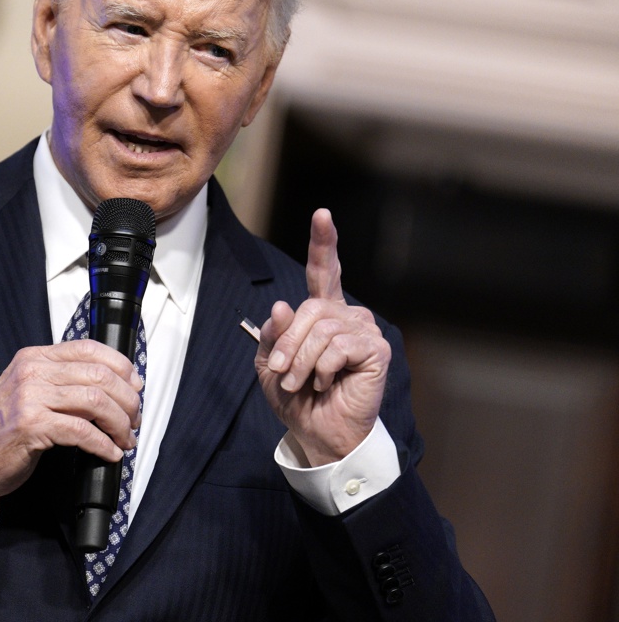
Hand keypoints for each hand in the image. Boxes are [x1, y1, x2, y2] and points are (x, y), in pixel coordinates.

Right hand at [0, 340, 141, 509]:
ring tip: (125, 438)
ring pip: (95, 401)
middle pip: (98, 375)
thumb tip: (109, 385)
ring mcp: (30, 398)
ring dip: (119, 423)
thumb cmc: (1, 429)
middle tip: (134, 419)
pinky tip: (110, 452)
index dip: (120, 366)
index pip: (88, 348)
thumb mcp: (27, 391)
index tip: (134, 385)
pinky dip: (103, 444)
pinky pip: (82, 431)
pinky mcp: (32, 426)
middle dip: (127, 400)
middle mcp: (32, 372)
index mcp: (33, 358)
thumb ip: (59, 380)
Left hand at [254, 209, 390, 465]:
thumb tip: (282, 306)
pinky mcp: (377, 350)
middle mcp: (346, 316)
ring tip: (298, 382)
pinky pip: (340, 346)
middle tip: (279, 371)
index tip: (322, 214)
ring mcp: (364, 331)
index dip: (323, 243)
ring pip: (322, 329)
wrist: (317, 431)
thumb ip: (274, 333)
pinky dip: (322, 367)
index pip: (323, 271)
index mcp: (322, 312)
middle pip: (310, 309)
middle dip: (287, 343)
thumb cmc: (295, 397)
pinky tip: (324, 382)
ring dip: (300, 360)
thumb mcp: (269, 362)